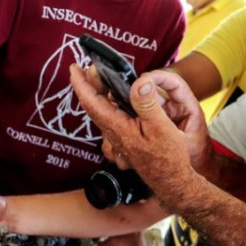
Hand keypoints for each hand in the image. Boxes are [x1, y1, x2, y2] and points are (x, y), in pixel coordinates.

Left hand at [70, 66, 210, 183]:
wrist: (170, 180)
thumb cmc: (168, 158)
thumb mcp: (161, 128)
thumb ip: (148, 105)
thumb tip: (138, 83)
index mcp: (117, 127)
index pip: (91, 102)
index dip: (81, 84)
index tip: (74, 69)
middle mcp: (112, 132)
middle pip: (93, 103)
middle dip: (89, 82)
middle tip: (90, 65)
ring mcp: (116, 136)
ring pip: (101, 109)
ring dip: (98, 90)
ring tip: (100, 74)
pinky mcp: (123, 137)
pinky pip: (110, 114)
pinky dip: (109, 100)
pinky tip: (115, 94)